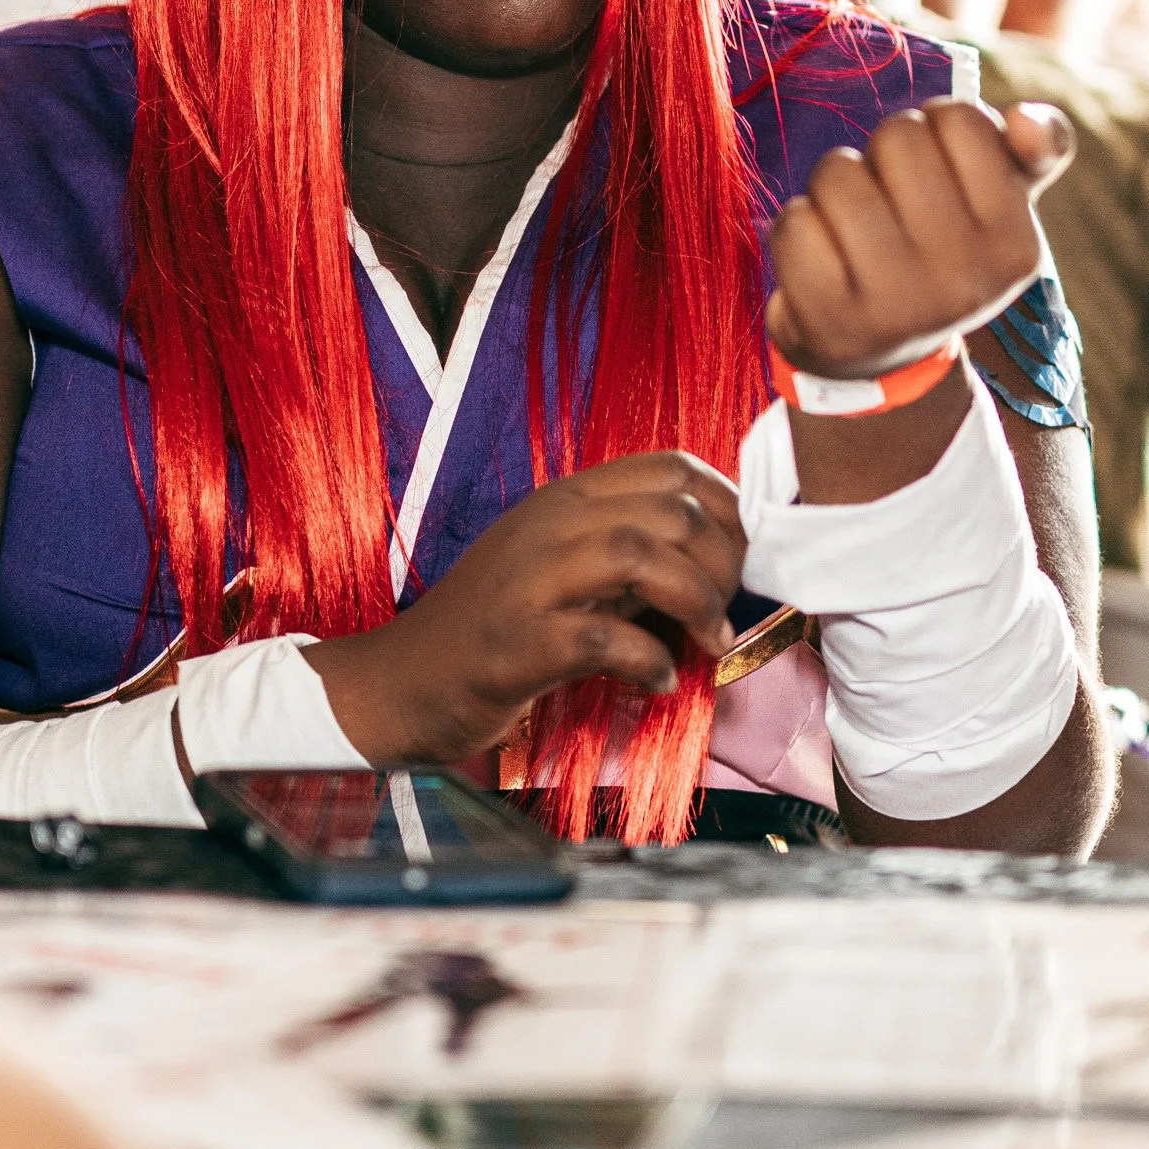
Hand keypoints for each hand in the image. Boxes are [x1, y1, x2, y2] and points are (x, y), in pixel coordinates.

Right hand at [305, 450, 745, 766]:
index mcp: (566, 499)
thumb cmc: (496, 627)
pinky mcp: (519, 642)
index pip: (670, 467)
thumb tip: (717, 557)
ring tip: (708, 641)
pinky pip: (605, 637)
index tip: (743, 555)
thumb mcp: (561, 563)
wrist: (405, 681)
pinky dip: (647, 661)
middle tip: (726, 611)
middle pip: (670, 511)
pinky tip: (656, 682)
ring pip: (640, 557)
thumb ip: (626, 549)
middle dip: (723, 563)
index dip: (726, 507)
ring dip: (694, 602)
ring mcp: (530, 581)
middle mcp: (549, 525)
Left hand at [767, 96, 1073, 380]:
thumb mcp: (999, 208)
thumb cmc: (938, 255)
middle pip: (898, 137)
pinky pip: (794, 221)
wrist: (875, 360)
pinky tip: (822, 257)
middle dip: (880, 155)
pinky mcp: (828, 319)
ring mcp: (895, 305)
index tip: (935, 174)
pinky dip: (798, 225)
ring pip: (838, 173)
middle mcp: (964, 281)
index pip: (961, 120)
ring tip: (852, 229)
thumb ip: (1037, 149)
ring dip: (833, 187)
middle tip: (888, 203)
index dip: (934, 130)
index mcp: (1016, 246)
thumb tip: (1026, 118)